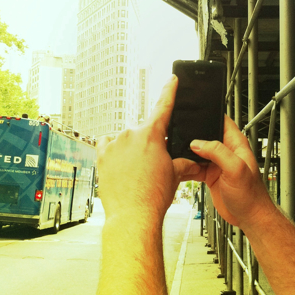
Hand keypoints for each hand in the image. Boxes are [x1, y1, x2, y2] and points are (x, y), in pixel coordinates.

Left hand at [96, 75, 200, 225]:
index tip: (172, 79)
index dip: (170, 91)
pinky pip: (107, 145)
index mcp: (152, 135)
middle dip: (150, 144)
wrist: (133, 215)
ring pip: (125, 139)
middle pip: (144, 132)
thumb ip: (183, 162)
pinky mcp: (101, 155)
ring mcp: (114, 143)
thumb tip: (193, 161)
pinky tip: (119, 165)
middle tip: (153, 165)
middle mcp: (131, 134)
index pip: (164, 106)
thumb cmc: (154, 196)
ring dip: (131, 150)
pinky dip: (113, 151)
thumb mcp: (175, 175)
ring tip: (136, 172)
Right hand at [188, 116, 275, 229]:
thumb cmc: (251, 195)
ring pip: (197, 150)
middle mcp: (226, 151)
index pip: (222, 121)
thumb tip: (198, 143)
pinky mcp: (210, 174)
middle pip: (205, 135)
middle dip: (192, 133)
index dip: (209, 115)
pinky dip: (186, 166)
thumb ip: (218, 152)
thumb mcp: (236, 169)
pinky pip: (194, 166)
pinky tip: (179, 167)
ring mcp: (217, 163)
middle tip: (177, 133)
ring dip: (187, 151)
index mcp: (235, 144)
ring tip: (175, 151)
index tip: (193, 113)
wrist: (249, 217)